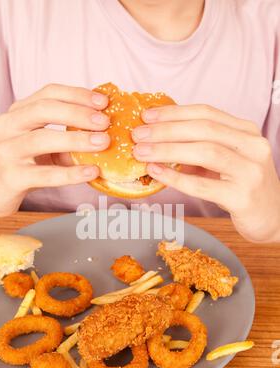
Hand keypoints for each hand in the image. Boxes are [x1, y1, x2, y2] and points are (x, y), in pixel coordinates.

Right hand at [0, 84, 110, 215]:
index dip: (77, 94)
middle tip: (104, 121)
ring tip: (103, 142)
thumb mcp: (45, 144)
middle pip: (44, 110)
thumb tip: (105, 132)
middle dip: (78, 113)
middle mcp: (9, 125)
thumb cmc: (24, 163)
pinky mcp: (12, 176)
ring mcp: (8, 150)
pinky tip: (91, 172)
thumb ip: (69, 136)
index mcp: (19, 112)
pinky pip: (45, 174)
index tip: (103, 102)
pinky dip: (71, 173)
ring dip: (77, 139)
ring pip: (43, 139)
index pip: (49, 93)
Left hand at [132, 104, 279, 242]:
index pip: (206, 113)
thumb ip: (200, 150)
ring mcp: (250, 171)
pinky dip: (177, 178)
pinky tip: (156, 173)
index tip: (146, 115)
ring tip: (141, 152)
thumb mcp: (225, 163)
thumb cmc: (243, 188)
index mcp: (247, 132)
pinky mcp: (242, 197)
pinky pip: (203, 185)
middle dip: (166, 130)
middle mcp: (252, 146)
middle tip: (137, 134)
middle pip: (203, 129)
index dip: (173, 112)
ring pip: (204, 152)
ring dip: (167, 150)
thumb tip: (158, 141)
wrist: (273, 219)